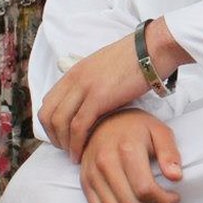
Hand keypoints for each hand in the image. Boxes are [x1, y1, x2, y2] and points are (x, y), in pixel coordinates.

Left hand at [39, 18, 188, 161]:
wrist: (154, 48)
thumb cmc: (139, 57)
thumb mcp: (106, 65)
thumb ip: (94, 80)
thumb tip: (95, 98)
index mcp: (75, 71)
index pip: (48, 102)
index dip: (50, 124)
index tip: (62, 136)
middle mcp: (75, 79)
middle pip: (49, 114)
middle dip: (54, 136)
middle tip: (66, 148)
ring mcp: (85, 87)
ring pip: (60, 122)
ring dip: (64, 143)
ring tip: (74, 154)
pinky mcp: (98, 97)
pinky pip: (78, 126)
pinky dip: (77, 143)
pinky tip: (82, 152)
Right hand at [79, 109, 181, 202]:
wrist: (104, 120)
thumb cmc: (137, 126)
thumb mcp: (159, 130)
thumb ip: (170, 152)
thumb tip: (177, 177)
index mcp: (127, 150)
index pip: (145, 189)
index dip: (163, 202)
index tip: (176, 200)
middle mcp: (105, 165)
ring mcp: (92, 176)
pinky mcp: (85, 185)